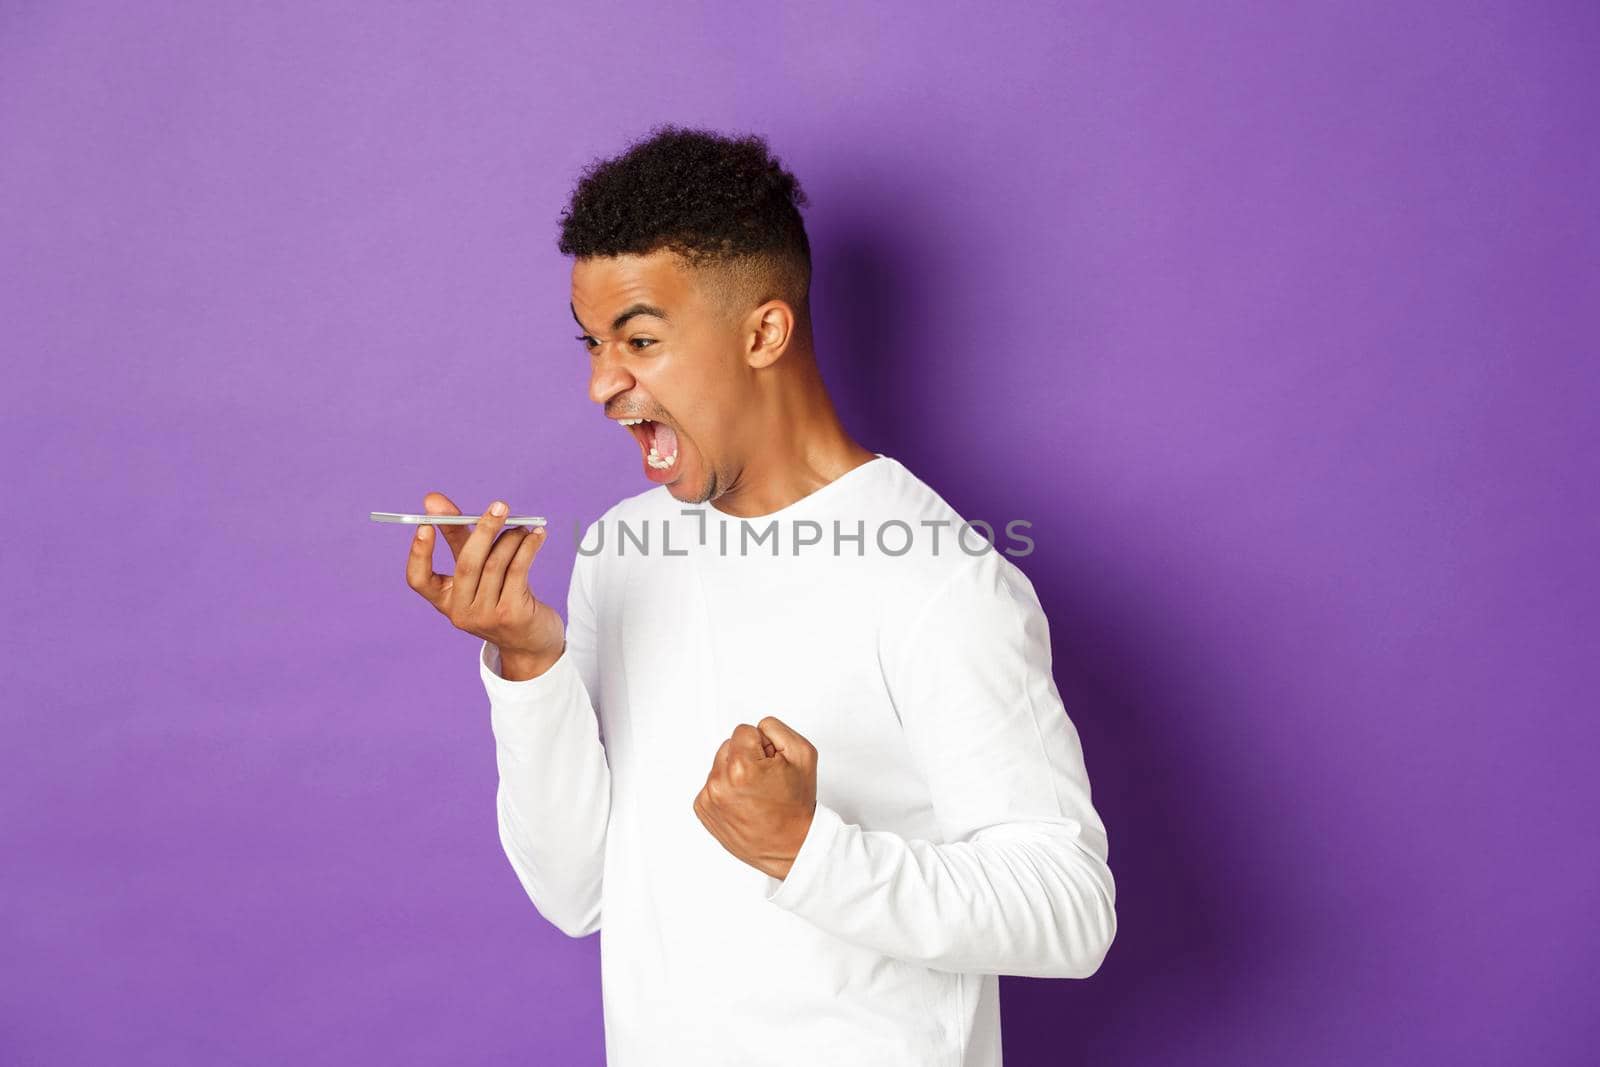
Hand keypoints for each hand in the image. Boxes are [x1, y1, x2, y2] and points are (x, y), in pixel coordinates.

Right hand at [404, 491, 565, 679]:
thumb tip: (432, 500)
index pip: (417, 580)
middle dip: (483, 530)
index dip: (418, 553)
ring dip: (512, 538)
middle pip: (466, 564)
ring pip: (496, 564)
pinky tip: (537, 535)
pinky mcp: (511, 614)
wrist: (531, 642)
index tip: (425, 524)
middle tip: (500, 506)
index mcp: (444, 600)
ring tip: (523, 527)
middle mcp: (460, 612)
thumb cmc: (500, 597)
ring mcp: (485, 616)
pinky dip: (528, 547)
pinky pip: (518, 570)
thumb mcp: (476, 570)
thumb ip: (456, 536)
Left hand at [693, 717, 817, 879]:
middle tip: (765, 781)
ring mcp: (709, 798)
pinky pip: (713, 784)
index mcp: (741, 766)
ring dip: (735, 774)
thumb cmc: (796, 806)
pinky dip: (727, 790)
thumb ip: (776, 729)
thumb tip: (757, 728)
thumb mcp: (803, 754)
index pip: (744, 731)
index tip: (770, 766)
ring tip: (755, 794)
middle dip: (746, 758)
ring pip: (720, 765)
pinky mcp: (703, 809)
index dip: (763, 746)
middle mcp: (719, 783)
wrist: (790, 846)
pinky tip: (744, 804)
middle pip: (729, 747)